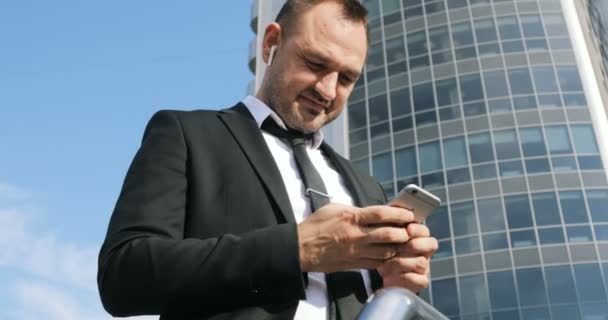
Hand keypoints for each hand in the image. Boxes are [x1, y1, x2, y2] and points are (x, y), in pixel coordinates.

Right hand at [297, 203, 414, 272]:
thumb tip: (371, 210)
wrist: (301, 248)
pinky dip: (387, 258)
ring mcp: (356, 252)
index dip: (399, 214)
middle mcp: (356, 235)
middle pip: (389, 235)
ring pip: (387, 252)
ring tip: (404, 242)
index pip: (382, 214)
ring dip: (398, 247)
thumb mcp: (334, 208)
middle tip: (410, 230)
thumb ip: (355, 209)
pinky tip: (390, 253)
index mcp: (352, 218)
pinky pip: (377, 263)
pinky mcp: (355, 264)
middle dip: (404, 233)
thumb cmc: (316, 226)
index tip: (409, 214)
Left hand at [377, 223, 437, 292]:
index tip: (408, 229)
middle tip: (398, 248)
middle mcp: (424, 251)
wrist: (379, 271)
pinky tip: (392, 276)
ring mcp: (424, 267)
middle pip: (431, 244)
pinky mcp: (420, 281)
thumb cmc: (382, 249)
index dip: (418, 230)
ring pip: (422, 262)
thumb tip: (393, 216)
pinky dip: (406, 278)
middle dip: (414, 245)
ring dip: (402, 262)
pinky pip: (421, 280)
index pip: (424, 231)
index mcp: (418, 237)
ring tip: (387, 263)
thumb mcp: (384, 237)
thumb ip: (390, 226)